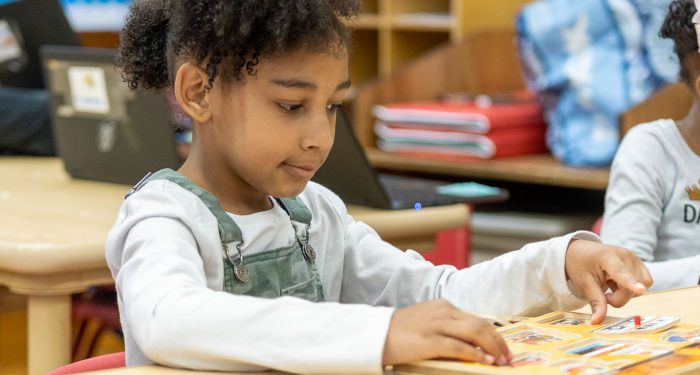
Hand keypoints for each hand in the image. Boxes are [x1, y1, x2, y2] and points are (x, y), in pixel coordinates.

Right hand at [382, 299, 511, 366]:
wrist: (375, 334)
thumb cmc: (400, 332)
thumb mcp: (427, 323)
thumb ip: (447, 328)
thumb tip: (472, 346)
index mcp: (444, 305)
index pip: (477, 319)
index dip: (494, 335)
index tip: (504, 349)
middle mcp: (443, 311)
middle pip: (481, 324)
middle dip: (498, 342)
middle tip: (509, 358)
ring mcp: (436, 324)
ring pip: (475, 332)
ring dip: (492, 348)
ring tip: (501, 361)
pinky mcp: (429, 340)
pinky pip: (459, 347)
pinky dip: (475, 355)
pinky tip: (485, 362)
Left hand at [565, 240, 652, 323]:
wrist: (581, 250)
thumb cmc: (581, 265)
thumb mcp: (584, 283)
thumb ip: (595, 302)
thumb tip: (598, 321)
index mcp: (606, 256)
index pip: (620, 272)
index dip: (630, 282)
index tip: (640, 289)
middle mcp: (626, 255)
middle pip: (632, 288)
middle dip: (618, 298)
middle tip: (604, 294)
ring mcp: (635, 258)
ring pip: (642, 288)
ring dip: (626, 293)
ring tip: (610, 283)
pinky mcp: (640, 263)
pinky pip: (645, 283)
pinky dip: (632, 288)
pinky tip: (619, 282)